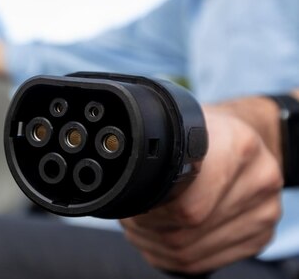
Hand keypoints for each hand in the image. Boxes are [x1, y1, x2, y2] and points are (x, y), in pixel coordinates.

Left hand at [120, 106, 282, 273]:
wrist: (241, 137)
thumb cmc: (205, 133)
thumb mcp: (180, 127)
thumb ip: (159, 157)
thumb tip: (125, 193)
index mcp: (238, 146)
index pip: (187, 205)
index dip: (151, 211)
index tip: (134, 203)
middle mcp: (259, 180)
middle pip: (187, 230)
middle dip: (148, 228)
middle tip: (132, 216)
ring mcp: (264, 211)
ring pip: (191, 251)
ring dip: (156, 244)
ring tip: (143, 226)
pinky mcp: (261, 236)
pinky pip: (206, 262)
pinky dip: (174, 256)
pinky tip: (164, 238)